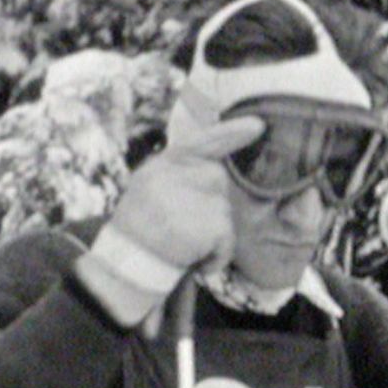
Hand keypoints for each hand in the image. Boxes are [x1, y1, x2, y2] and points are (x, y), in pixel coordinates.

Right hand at [110, 115, 264, 273]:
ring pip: (224, 212)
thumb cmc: (142, 225)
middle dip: (208, 202)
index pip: (202, 142)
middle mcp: (177, 176)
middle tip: (179, 222)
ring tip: (181, 241)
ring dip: (211, 233)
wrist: (129, 263)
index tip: (258, 125)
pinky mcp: (211, 225)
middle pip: (216, 179)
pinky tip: (192, 257)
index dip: (232, 132)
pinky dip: (217, 255)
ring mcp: (194, 199)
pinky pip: (228, 240)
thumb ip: (180, 170)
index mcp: (163, 165)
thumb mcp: (150, 185)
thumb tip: (214, 165)